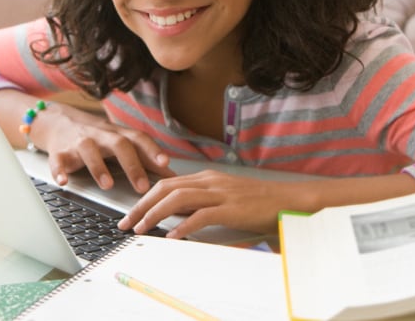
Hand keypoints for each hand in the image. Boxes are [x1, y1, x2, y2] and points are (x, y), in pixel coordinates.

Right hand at [34, 103, 175, 193]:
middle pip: (119, 144)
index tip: (165, 164)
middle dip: (132, 165)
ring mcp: (79, 142)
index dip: (153, 150)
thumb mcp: (121, 143)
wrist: (58, 122)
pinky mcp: (59, 152)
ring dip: (99, 167)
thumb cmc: (97, 138)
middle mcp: (101, 136)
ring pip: (89, 149)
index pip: (139, 139)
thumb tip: (172, 177)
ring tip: (108, 185)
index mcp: (118, 135)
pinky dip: (59, 171)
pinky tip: (64, 182)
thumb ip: (145, 158)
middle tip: (142, 188)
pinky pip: (58, 160)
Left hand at [118, 170, 299, 238]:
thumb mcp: (226, 197)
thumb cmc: (259, 202)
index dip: (145, 197)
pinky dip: (183, 226)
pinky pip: (201, 215)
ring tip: (141, 228)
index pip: (167, 183)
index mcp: (207, 177)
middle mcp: (210, 181)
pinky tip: (171, 236)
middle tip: (125, 222)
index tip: (131, 212)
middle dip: (141, 205)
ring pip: (177, 199)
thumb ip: (202, 202)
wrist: (289, 199)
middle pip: (165, 188)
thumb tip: (177, 216)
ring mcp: (220, 193)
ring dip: (154, 214)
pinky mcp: (231, 208)